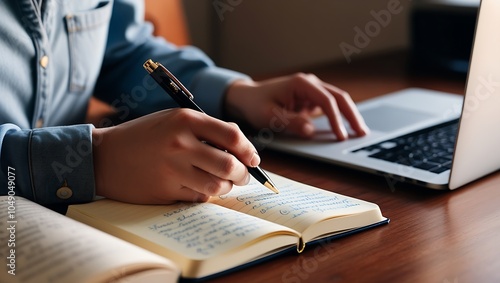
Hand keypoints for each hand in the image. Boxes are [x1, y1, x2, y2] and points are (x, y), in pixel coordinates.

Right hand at [92, 109, 259, 203]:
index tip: (253, 159)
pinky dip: (205, 194)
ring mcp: (172, 169)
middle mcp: (180, 143)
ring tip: (223, 183)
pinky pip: (198, 196)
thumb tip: (241, 147)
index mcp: (185, 120)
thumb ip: (206, 129)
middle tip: (243, 177)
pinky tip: (198, 187)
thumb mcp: (173, 119)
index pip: (232, 136)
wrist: (104, 156)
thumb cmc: (143, 136)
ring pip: (217, 185)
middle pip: (230, 165)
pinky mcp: (165, 190)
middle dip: (243, 175)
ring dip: (226, 187)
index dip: (249, 150)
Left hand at [224, 73, 368, 139]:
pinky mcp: (311, 99)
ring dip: (349, 115)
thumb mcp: (269, 116)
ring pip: (337, 101)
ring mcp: (312, 90)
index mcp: (301, 83)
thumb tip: (311, 131)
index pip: (326, 101)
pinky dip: (339, 118)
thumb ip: (290, 123)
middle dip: (352, 115)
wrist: (246, 98)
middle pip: (339, 97)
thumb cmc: (256, 104)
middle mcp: (310, 83)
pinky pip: (329, 108)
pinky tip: (345, 130)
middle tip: (362, 133)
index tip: (341, 136)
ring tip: (359, 133)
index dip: (336, 119)